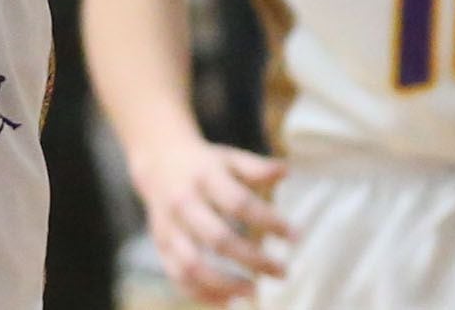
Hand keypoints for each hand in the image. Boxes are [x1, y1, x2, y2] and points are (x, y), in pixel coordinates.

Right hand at [130, 135, 290, 301]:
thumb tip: (286, 170)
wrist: (158, 158)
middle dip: (254, 260)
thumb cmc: (206, 164)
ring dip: (226, 284)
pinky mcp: (161, 244)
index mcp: (203, 176)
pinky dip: (202, 294)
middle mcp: (183, 201)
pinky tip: (229, 300)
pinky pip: (178, 276)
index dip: (269, 221)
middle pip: (218, 239)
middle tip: (283, 271)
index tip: (296, 237)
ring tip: (254, 290)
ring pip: (193, 264)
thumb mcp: (229, 158)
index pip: (238, 203)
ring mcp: (168, 225)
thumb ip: (256, 168)